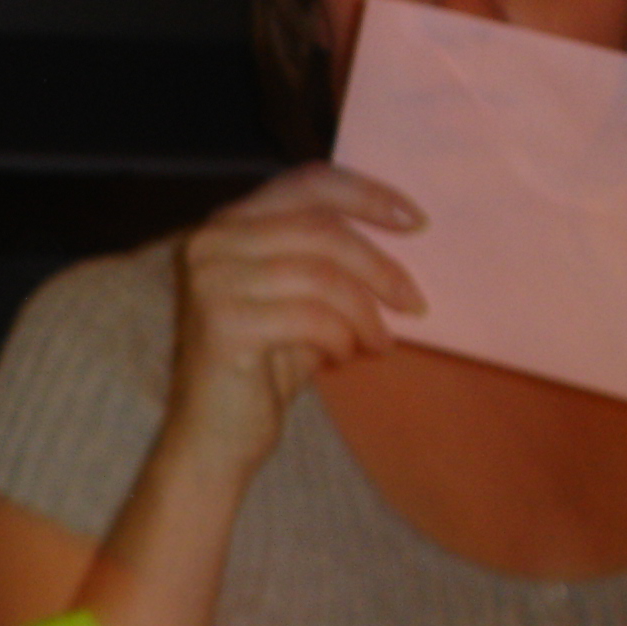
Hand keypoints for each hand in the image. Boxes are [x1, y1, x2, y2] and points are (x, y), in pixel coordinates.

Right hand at [166, 162, 425, 480]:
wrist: (212, 442)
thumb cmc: (263, 372)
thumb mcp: (300, 299)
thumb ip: (327, 258)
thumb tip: (401, 229)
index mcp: (227, 225)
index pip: (308, 183)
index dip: (368, 195)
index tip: (416, 222)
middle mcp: (210, 244)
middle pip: (322, 229)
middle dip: (379, 267)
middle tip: (413, 302)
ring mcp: (211, 283)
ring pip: (321, 275)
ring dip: (364, 312)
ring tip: (378, 341)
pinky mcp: (222, 324)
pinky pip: (309, 316)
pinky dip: (340, 337)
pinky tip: (344, 357)